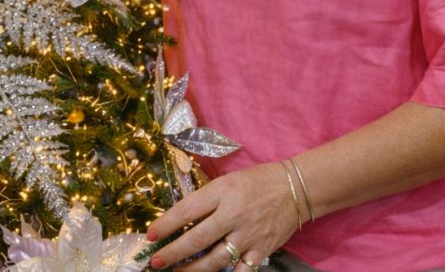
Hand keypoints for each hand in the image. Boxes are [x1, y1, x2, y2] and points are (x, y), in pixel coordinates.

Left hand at [146, 163, 299, 271]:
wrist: (294, 188)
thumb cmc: (256, 180)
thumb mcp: (227, 181)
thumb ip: (207, 199)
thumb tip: (182, 218)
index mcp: (221, 192)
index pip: (187, 209)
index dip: (166, 224)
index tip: (150, 235)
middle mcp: (232, 214)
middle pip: (197, 238)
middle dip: (173, 252)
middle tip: (156, 261)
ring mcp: (248, 235)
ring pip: (215, 259)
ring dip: (193, 270)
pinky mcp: (262, 250)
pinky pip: (242, 270)